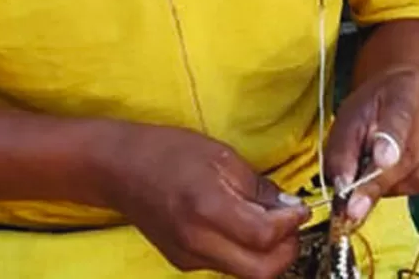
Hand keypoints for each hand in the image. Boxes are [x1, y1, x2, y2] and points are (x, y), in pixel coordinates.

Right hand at [96, 122, 310, 278]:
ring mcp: (188, 256)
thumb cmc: (168, 151)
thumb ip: (258, 186)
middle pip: (261, 271)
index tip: (300, 208)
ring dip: (267, 254)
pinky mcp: (183, 262)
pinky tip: (241, 226)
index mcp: (207, 208)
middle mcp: (197, 241)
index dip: (291, 224)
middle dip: (287, 251)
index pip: (265, 236)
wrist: (118, 169)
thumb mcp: (220, 155)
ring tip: (268, 223)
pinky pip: (226, 266)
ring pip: (246, 273)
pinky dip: (244, 252)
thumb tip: (289, 207)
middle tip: (291, 225)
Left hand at [324, 67, 418, 222]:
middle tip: (356, 201)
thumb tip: (343, 188)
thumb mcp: (349, 120)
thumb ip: (341, 153)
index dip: (390, 141)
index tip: (380, 162)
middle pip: (411, 157)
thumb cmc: (375, 109)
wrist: (404, 94)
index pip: (400, 118)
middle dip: (379, 184)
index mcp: (405, 90)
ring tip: (385, 177)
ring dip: (400, 189)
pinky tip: (414, 183)